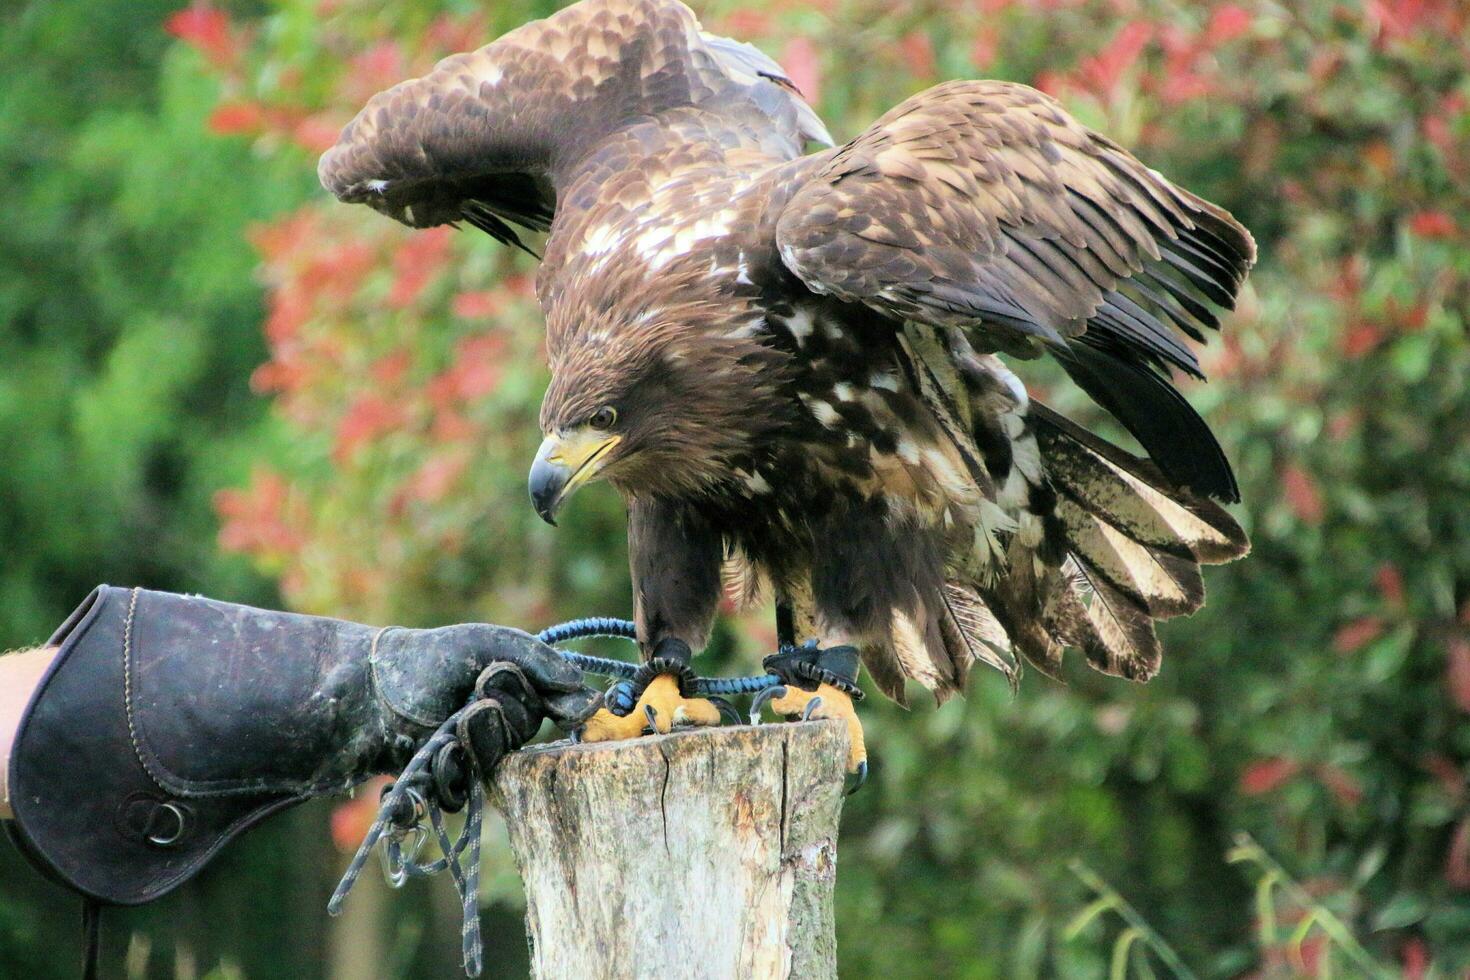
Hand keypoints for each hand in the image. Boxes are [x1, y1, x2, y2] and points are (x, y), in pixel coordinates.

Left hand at [371, 623, 596, 772]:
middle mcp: (507, 728)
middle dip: (503, 707)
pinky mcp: (449, 782)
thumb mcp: (492, 643)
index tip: (564, 706)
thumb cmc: (436, 656)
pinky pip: (463, 790)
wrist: (378, 686)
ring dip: (477, 736)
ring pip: (498, 760)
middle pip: (527, 730)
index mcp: (523, 694)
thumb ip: (539, 660)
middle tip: (475, 690)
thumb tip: (585, 691)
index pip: (560, 707)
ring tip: (453, 719)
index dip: (563, 707)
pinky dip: (450, 768)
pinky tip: (437, 748)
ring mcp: (479, 757)